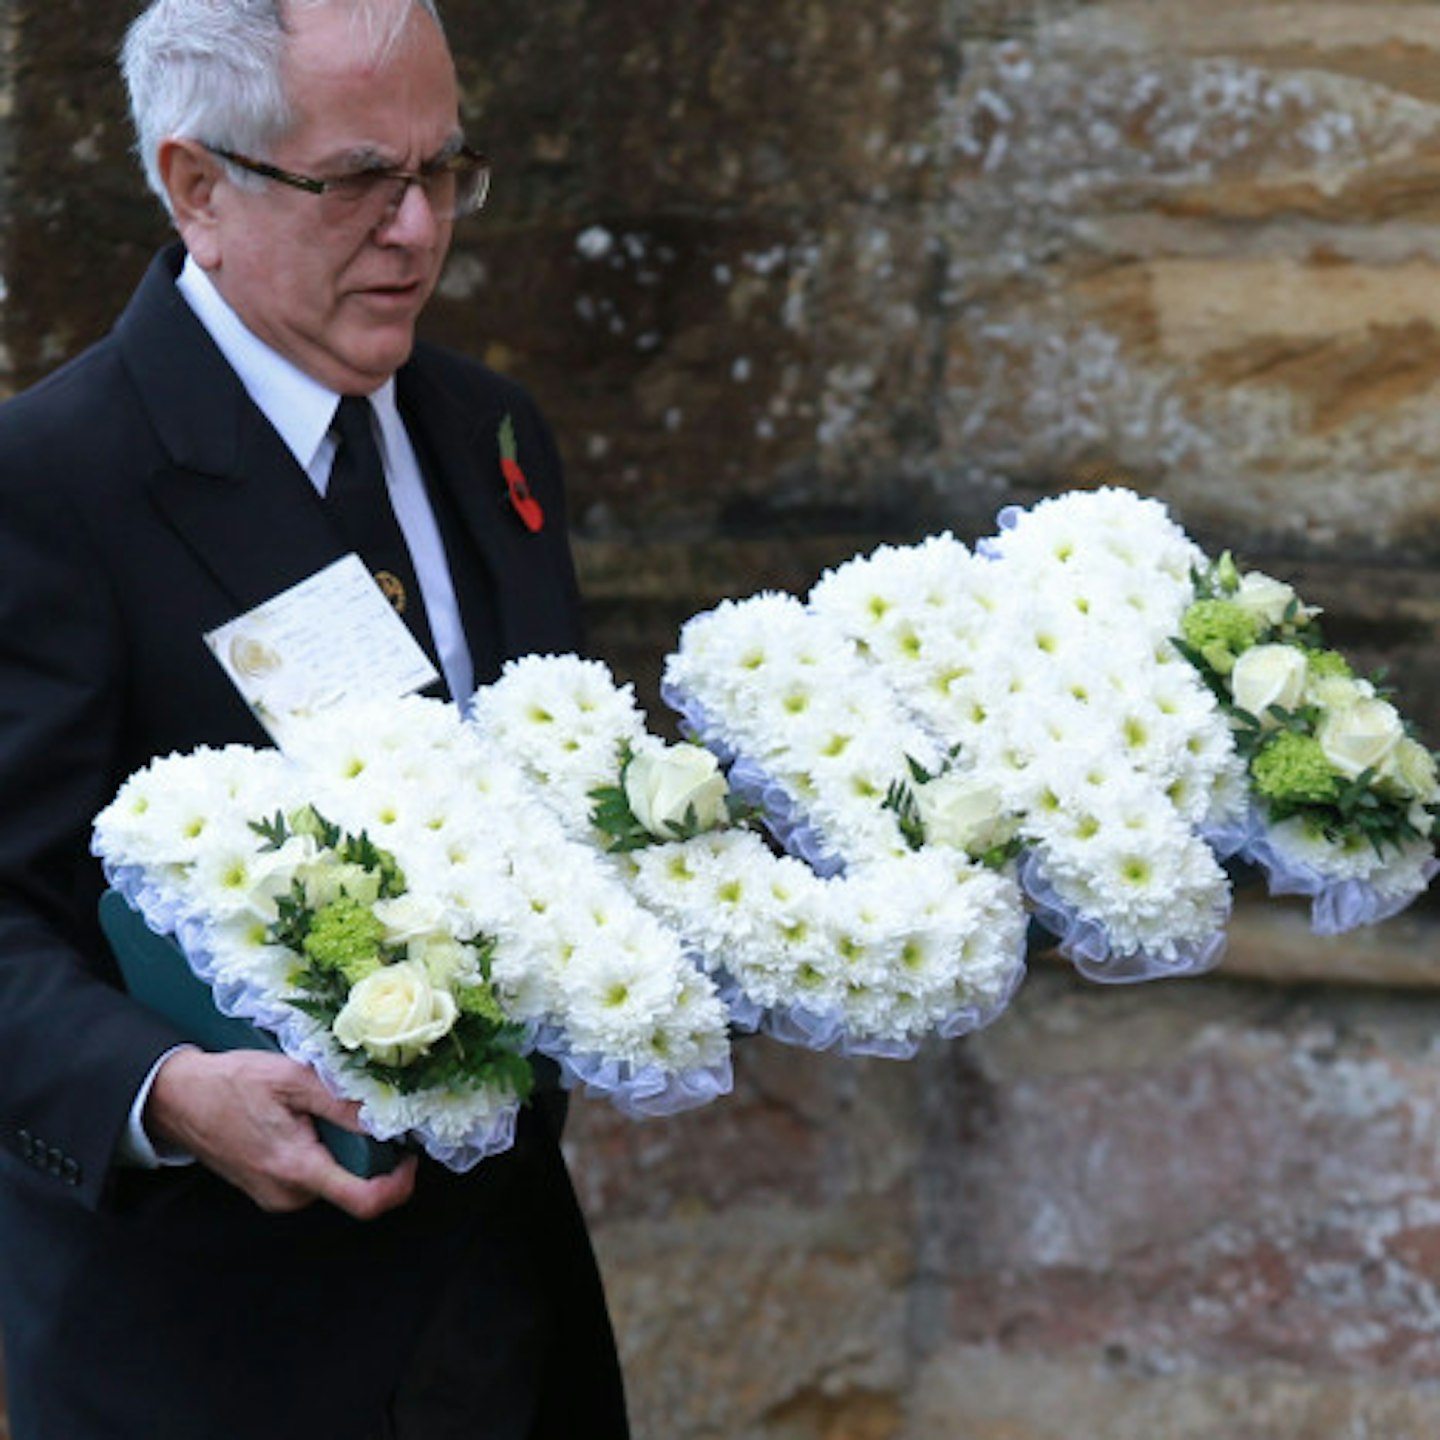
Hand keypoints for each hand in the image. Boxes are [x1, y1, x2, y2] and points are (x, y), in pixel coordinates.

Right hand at [145, 1048, 417, 1218]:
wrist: (177, 1098)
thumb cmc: (232, 1084)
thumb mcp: (293, 1079)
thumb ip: (342, 1101)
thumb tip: (388, 1116)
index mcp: (297, 1169)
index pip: (364, 1201)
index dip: (398, 1186)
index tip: (411, 1158)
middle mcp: (287, 1195)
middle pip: (351, 1184)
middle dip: (365, 1152)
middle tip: (358, 1111)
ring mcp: (276, 1197)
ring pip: (332, 1178)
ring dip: (340, 1148)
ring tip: (318, 1110)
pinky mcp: (268, 1190)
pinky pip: (311, 1176)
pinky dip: (320, 1152)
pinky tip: (303, 1121)